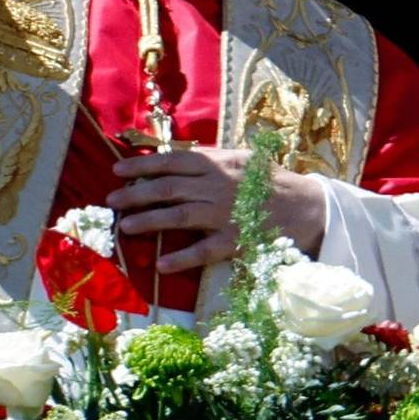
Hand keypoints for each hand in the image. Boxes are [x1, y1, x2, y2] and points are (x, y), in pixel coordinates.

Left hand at [106, 148, 325, 273]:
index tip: (117, 169)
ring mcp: (225, 215)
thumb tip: (178, 155)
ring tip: (125, 227)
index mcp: (218, 164)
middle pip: (168, 189)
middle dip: (135, 193)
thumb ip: (211, 158)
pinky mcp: (235, 242)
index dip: (142, 165)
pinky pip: (203, 251)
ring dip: (149, 222)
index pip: (171, 161)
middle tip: (110, 200)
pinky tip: (160, 264)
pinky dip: (181, 258)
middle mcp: (217, 187)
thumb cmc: (270, 181)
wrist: (308, 207)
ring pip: (179, 217)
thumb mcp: (241, 159)